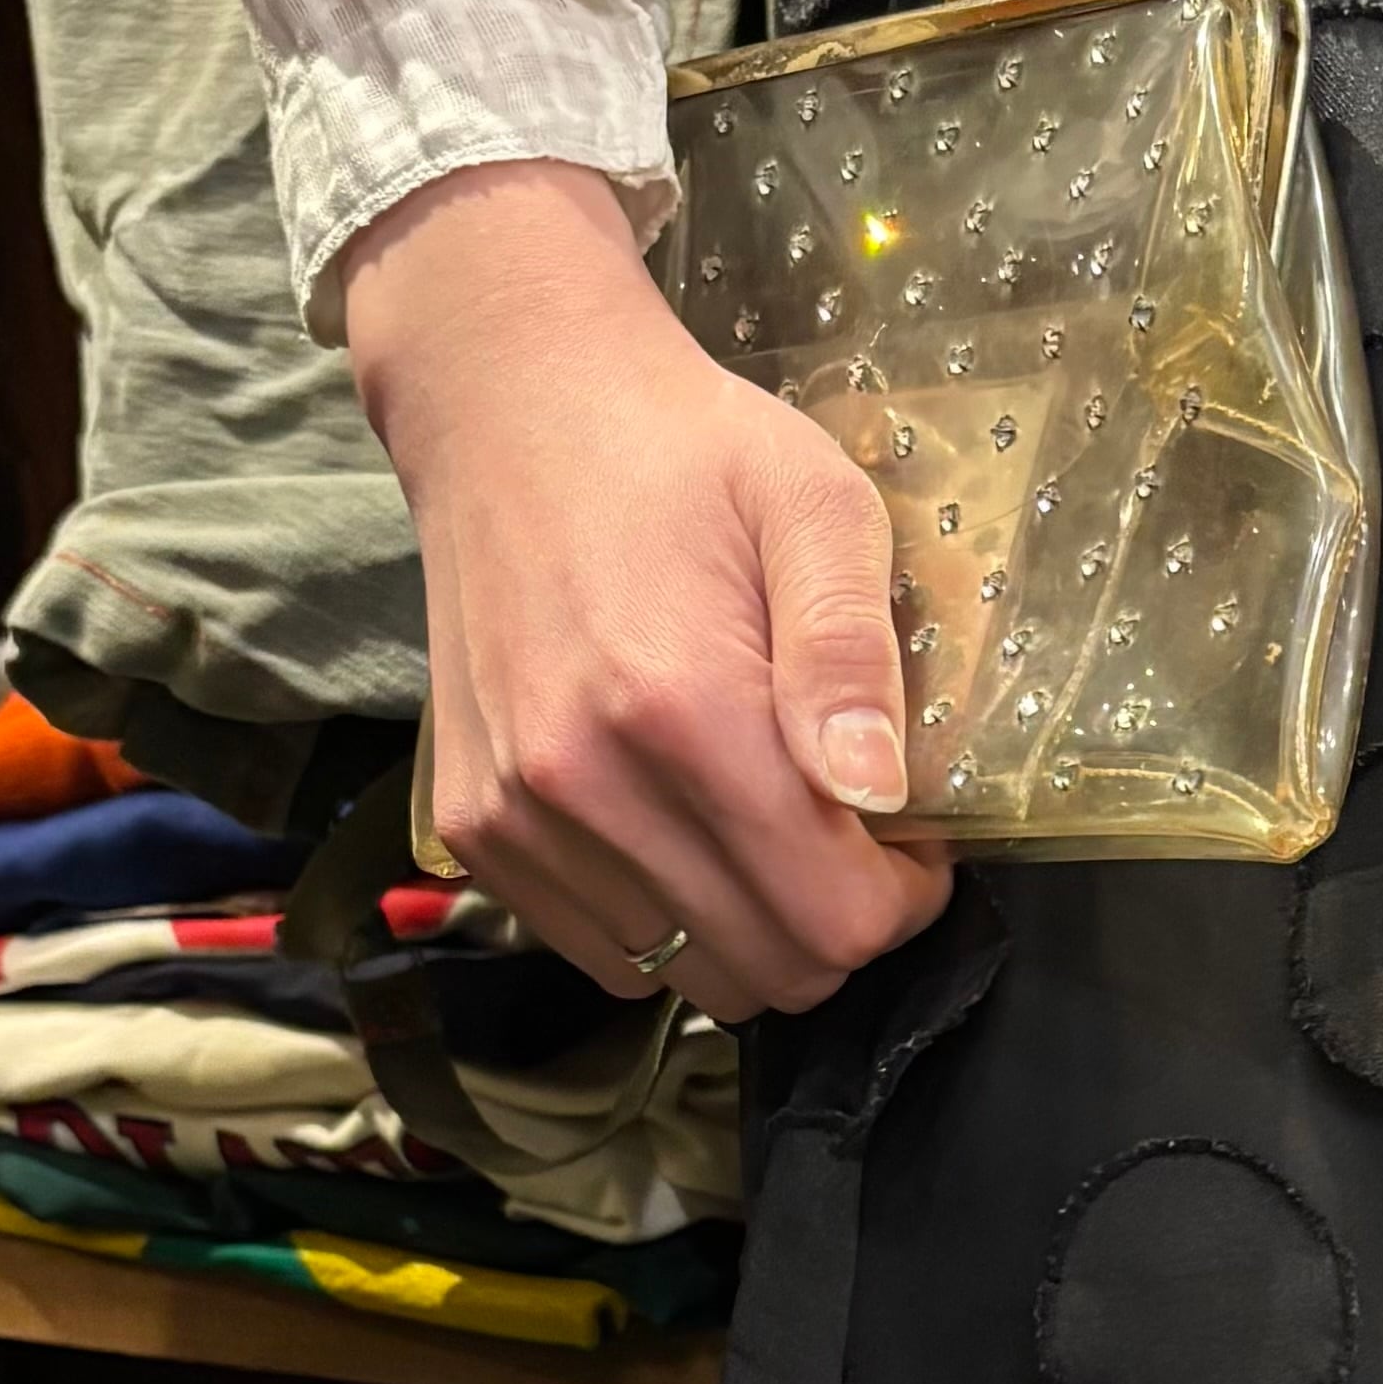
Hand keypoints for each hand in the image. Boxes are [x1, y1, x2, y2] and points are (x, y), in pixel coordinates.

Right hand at [343, 156, 953, 1016]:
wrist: (512, 404)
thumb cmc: (686, 453)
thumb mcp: (815, 507)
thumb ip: (853, 657)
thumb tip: (880, 795)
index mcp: (683, 709)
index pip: (834, 920)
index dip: (903, 898)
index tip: (910, 836)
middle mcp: (582, 782)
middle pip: (769, 972)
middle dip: (838, 922)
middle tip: (849, 832)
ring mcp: (515, 815)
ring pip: (686, 978)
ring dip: (752, 930)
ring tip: (767, 822)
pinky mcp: (472, 828)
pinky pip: (601, 953)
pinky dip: (665, 923)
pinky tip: (686, 830)